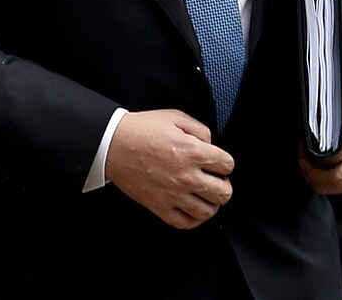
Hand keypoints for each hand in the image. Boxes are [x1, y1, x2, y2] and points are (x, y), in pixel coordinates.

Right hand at [105, 109, 233, 229]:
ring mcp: (174, 195)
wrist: (114, 144)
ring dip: (212, 202)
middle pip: (224, 192)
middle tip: (217, 179)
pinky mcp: (160, 207)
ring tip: (206, 195)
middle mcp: (187, 176)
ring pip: (208, 211)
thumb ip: (200, 130)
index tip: (219, 162)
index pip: (227, 164)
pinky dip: (195, 219)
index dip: (225, 162)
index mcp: (193, 152)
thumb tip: (211, 145)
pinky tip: (194, 209)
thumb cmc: (142, 129)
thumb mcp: (175, 117)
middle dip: (224, 184)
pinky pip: (186, 223)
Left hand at [299, 80, 341, 194]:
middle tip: (301, 153)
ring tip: (307, 155)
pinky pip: (338, 185)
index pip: (336, 178)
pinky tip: (318, 160)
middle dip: (310, 173)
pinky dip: (324, 176)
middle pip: (330, 187)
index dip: (314, 170)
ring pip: (333, 188)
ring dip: (316, 176)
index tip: (302, 153)